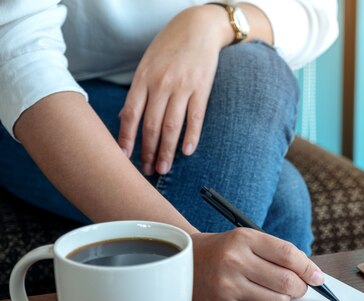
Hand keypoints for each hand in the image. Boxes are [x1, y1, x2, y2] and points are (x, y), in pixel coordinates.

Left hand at [117, 5, 232, 175]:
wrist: (199, 27)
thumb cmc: (170, 46)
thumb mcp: (147, 63)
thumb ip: (139, 90)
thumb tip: (126, 118)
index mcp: (143, 78)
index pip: (130, 115)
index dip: (126, 139)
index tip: (123, 158)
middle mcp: (161, 84)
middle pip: (151, 125)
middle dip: (147, 152)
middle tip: (146, 171)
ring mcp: (182, 87)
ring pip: (172, 126)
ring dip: (167, 151)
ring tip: (163, 168)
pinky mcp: (202, 89)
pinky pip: (196, 118)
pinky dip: (191, 136)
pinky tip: (187, 151)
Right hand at [191, 229, 325, 300]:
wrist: (186, 260)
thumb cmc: (225, 249)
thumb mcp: (247, 239)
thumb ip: (277, 253)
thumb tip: (311, 274)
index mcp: (243, 239)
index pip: (288, 254)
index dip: (308, 268)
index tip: (318, 276)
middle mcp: (235, 261)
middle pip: (285, 280)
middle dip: (302, 287)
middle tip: (303, 286)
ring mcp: (228, 285)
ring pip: (276, 300)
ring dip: (287, 298)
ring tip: (283, 291)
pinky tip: (264, 296)